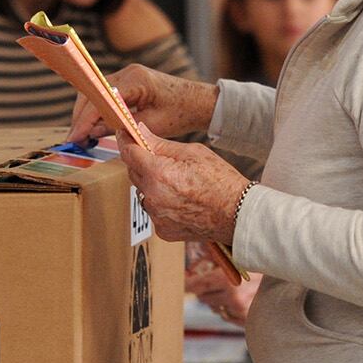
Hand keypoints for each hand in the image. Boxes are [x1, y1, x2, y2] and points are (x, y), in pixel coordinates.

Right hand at [69, 65, 216, 143]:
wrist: (199, 102)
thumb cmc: (181, 112)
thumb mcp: (151, 125)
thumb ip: (120, 127)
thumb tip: (92, 133)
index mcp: (136, 80)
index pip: (101, 98)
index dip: (85, 119)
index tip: (76, 137)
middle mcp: (129, 73)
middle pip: (93, 92)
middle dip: (81, 116)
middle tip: (75, 139)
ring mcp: (128, 75)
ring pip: (96, 92)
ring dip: (87, 113)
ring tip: (82, 136)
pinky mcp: (129, 81)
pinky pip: (106, 94)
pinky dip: (98, 109)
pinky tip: (93, 126)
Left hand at [117, 131, 249, 243]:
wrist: (238, 215)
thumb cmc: (222, 182)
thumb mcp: (194, 153)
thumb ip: (162, 144)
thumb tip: (141, 131)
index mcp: (159, 173)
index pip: (129, 153)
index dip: (126, 141)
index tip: (125, 134)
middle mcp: (152, 197)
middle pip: (134, 173)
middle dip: (143, 162)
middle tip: (162, 158)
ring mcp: (156, 216)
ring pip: (144, 193)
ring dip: (153, 185)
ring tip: (179, 184)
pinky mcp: (163, 230)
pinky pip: (154, 211)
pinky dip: (162, 204)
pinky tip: (182, 201)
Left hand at [187, 243, 260, 324]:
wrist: (288, 267)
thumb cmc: (260, 257)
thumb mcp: (234, 252)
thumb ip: (211, 258)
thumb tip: (192, 267)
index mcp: (227, 279)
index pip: (195, 286)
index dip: (188, 283)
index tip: (185, 281)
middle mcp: (234, 297)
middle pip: (203, 297)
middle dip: (205, 288)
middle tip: (213, 278)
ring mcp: (242, 310)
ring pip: (215, 307)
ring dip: (217, 298)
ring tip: (229, 286)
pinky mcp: (248, 319)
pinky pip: (227, 315)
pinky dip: (228, 307)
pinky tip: (237, 296)